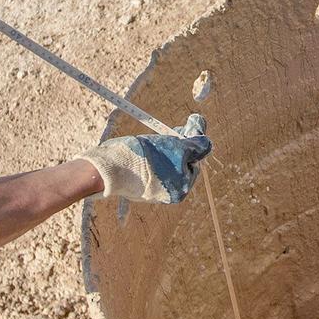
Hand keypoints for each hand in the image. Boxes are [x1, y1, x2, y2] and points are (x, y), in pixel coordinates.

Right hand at [84, 114, 211, 204]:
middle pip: (180, 163)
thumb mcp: (176, 148)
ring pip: (165, 164)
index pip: (194, 161)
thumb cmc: (146, 159)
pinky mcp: (137, 184)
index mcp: (180, 189)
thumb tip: (208, 143)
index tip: (186, 126)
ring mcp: (152, 190)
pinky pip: (151, 168)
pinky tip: (144, 148)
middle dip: (178, 145)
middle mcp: (168, 193)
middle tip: (172, 130)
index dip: (191, 142)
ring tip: (156, 139)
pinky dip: (150, 156)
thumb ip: (195, 146)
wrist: (110, 169)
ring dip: (164, 149)